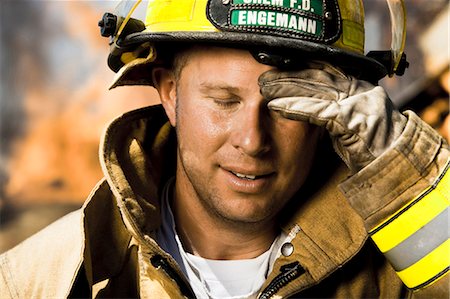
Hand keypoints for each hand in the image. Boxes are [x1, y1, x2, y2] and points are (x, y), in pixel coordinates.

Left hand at [259, 62, 406, 172]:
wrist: (394, 162)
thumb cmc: (371, 144)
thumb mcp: (349, 120)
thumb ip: (331, 108)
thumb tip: (304, 101)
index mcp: (358, 87)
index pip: (324, 72)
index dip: (299, 69)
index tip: (277, 68)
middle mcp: (357, 90)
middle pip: (316, 78)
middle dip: (288, 77)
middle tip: (263, 79)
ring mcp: (356, 103)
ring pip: (314, 91)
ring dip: (286, 89)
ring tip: (264, 89)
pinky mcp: (351, 120)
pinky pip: (318, 112)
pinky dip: (296, 108)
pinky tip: (277, 106)